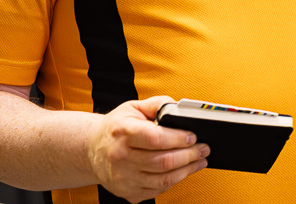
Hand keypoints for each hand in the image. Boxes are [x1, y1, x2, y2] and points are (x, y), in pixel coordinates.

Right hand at [87, 96, 208, 202]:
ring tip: (199, 160)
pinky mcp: (127, 192)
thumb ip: (158, 104)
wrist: (92, 150)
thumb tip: (180, 108)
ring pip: (163, 179)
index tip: (193, 136)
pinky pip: (157, 190)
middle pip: (163, 161)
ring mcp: (123, 178)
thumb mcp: (133, 107)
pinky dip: (175, 181)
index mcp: (122, 132)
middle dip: (190, 155)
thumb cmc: (116, 127)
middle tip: (204, 148)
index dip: (178, 138)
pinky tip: (184, 171)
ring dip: (187, 170)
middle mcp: (120, 157)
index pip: (156, 138)